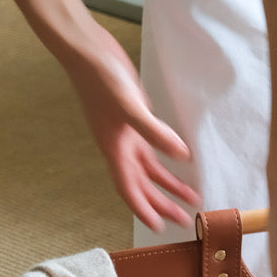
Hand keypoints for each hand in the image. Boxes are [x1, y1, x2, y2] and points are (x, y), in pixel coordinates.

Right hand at [56, 22, 200, 231]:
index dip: (144, 209)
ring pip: (149, 168)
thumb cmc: (101, 77)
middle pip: (142, 185)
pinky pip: (151, 148)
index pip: (129, 189)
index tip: (159, 227)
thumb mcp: (130, 105)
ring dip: (168, 184)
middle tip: (183, 219)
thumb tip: (181, 156)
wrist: (86, 49)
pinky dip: (165, 158)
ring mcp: (126, 133)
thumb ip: (155, 132)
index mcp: (114, 149)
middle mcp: (120, 147)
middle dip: (162, 203)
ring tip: (190, 197)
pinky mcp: (133, 118)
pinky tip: (181, 161)